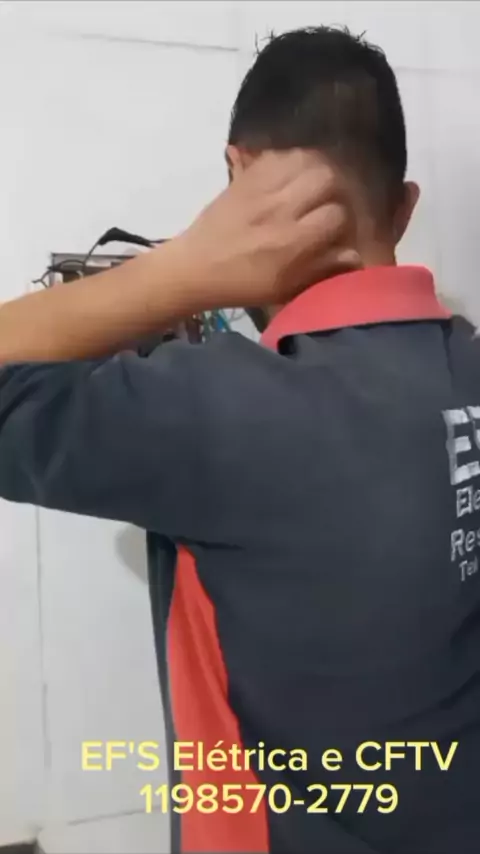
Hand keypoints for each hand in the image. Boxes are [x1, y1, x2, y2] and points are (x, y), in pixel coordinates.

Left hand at [176, 148, 360, 307]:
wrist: (196, 266)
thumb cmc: (245, 284)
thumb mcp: (286, 288)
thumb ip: (323, 269)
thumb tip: (356, 254)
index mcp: (290, 242)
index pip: (336, 215)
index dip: (345, 224)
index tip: (340, 233)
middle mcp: (279, 209)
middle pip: (327, 178)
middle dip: (338, 190)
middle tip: (333, 203)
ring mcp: (261, 187)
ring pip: (306, 159)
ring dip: (319, 170)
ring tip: (317, 187)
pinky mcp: (246, 175)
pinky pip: (280, 154)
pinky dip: (293, 162)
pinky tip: (294, 178)